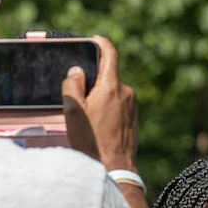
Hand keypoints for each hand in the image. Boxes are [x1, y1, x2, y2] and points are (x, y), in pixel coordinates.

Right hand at [61, 35, 138, 172]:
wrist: (115, 168)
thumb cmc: (92, 140)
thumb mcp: (73, 109)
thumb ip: (72, 83)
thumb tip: (78, 71)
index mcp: (112, 86)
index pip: (110, 53)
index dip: (102, 43)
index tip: (95, 39)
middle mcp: (127, 93)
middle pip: (109, 76)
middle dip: (94, 81)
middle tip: (80, 97)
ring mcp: (133, 107)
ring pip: (114, 93)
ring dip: (101, 98)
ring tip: (89, 118)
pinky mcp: (135, 120)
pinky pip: (120, 107)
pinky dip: (109, 110)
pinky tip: (99, 126)